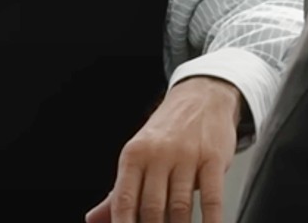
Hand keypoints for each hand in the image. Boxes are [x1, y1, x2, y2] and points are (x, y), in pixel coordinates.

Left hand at [86, 77, 241, 222]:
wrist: (201, 97)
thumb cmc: (167, 132)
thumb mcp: (138, 156)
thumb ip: (119, 192)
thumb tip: (94, 219)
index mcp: (133, 156)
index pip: (123, 201)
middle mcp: (158, 155)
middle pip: (151, 208)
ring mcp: (186, 156)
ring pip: (180, 207)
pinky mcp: (213, 158)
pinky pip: (212, 198)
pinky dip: (211, 221)